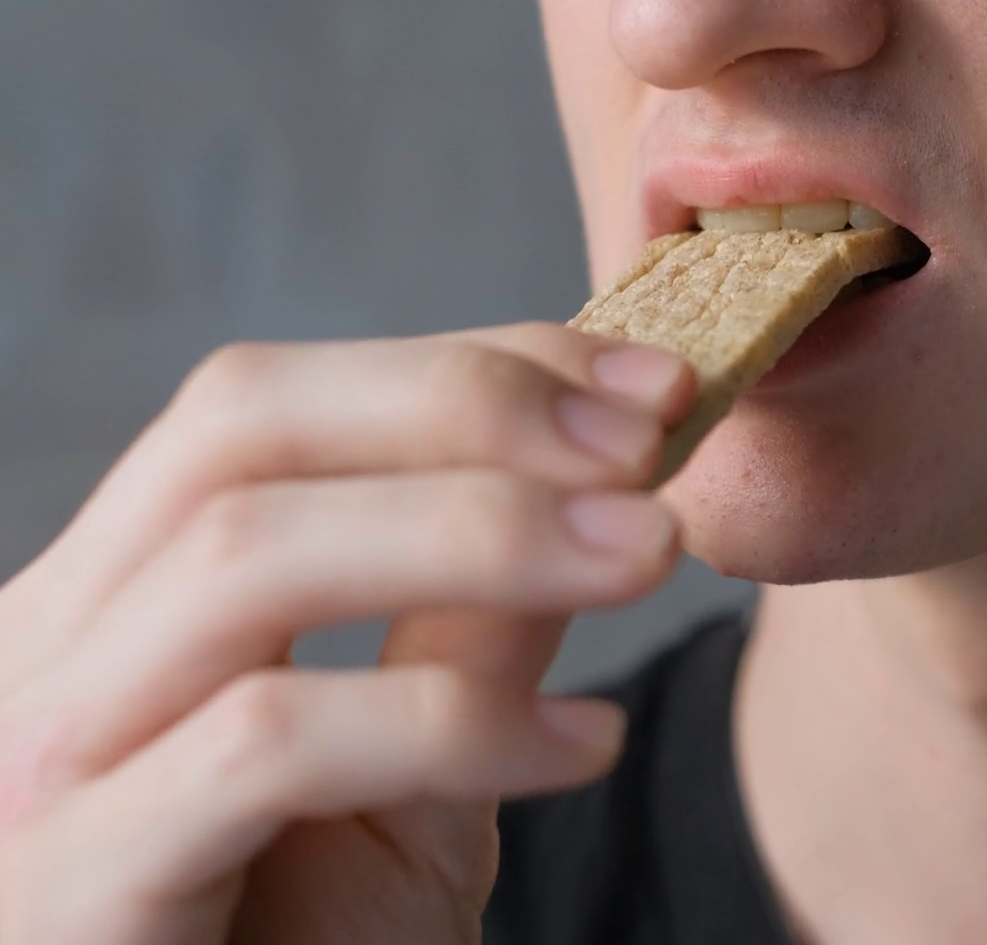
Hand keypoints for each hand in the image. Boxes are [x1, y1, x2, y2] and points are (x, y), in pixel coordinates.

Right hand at [0, 323, 693, 943]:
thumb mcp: (411, 770)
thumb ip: (468, 624)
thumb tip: (601, 481)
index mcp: (115, 605)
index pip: (266, 405)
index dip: (465, 366)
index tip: (650, 379)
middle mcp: (42, 657)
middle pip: (240, 431)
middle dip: (470, 407)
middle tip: (655, 438)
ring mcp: (37, 773)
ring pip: (248, 559)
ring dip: (484, 529)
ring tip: (652, 553)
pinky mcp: (69, 896)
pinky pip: (266, 749)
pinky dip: (449, 722)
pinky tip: (585, 741)